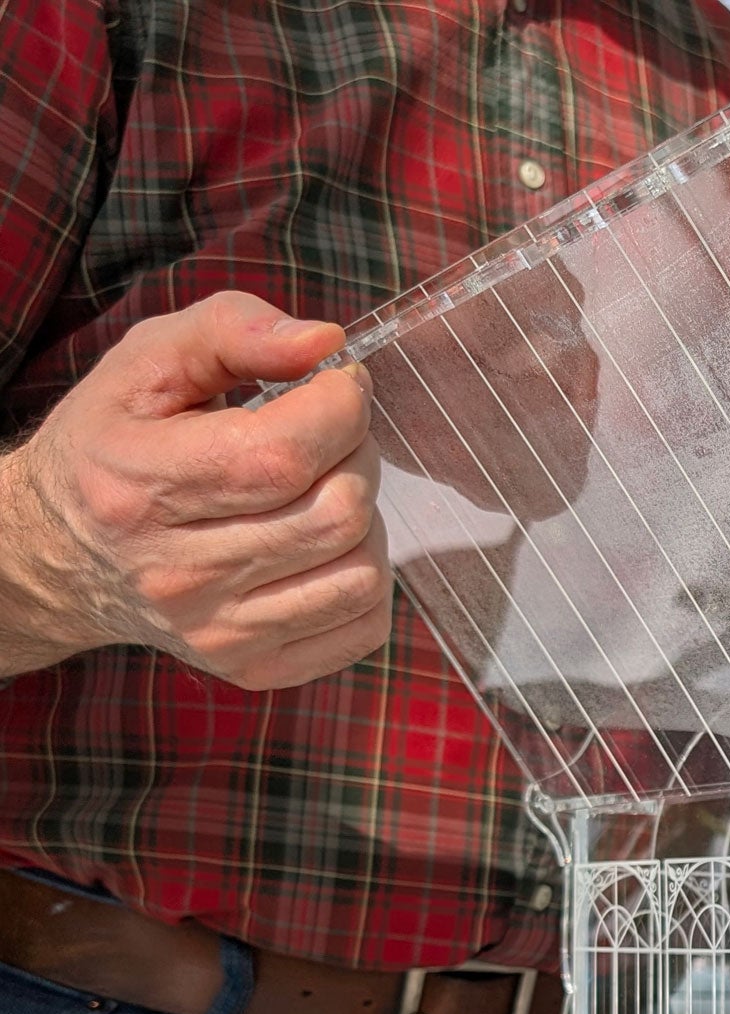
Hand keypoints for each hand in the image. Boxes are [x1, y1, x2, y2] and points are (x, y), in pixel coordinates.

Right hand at [0, 290, 389, 687]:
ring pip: (360, 573)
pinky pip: (363, 625)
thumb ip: (231, 330)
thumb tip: (326, 344)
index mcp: (141, 484)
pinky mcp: (254, 668)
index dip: (339, 408)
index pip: (282, 455)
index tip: (339, 384)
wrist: (63, 556)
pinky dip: (366, 578)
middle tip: (332, 436)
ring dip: (367, 520)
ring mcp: (219, 632)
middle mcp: (177, 573)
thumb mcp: (146, 363)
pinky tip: (326, 548)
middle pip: (336, 514)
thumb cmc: (116, 444)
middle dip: (358, 456)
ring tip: (326, 491)